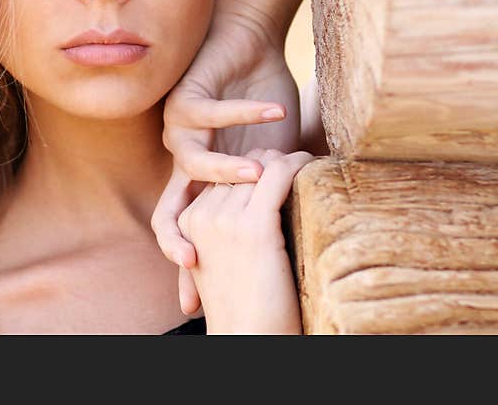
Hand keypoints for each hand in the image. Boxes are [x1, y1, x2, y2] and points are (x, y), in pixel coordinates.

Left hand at [152, 8, 300, 314]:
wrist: (245, 47)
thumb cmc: (262, 105)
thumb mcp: (272, 159)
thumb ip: (277, 192)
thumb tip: (304, 226)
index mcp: (200, 183)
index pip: (188, 232)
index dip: (186, 266)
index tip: (191, 306)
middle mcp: (183, 162)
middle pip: (168, 210)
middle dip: (177, 236)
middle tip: (192, 259)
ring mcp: (180, 131)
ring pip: (193, 163)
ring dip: (226, 170)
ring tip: (260, 173)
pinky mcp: (186, 97)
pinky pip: (210, 113)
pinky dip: (242, 115)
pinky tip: (273, 113)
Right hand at [176, 149, 314, 333]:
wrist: (248, 338)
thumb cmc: (242, 306)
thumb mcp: (218, 261)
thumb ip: (220, 230)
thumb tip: (248, 204)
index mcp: (187, 223)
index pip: (219, 176)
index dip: (249, 168)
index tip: (274, 167)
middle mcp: (201, 216)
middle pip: (238, 168)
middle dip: (267, 161)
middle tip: (294, 160)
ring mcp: (225, 220)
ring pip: (259, 166)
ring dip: (286, 160)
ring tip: (306, 161)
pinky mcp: (254, 226)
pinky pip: (278, 176)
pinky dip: (298, 164)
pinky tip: (310, 163)